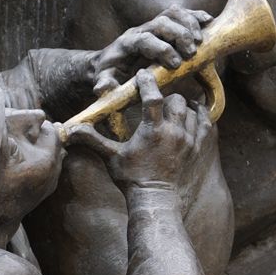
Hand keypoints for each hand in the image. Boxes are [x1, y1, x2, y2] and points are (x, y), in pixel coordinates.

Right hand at [66, 71, 211, 187]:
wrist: (155, 199)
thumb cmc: (131, 179)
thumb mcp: (111, 157)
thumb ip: (93, 139)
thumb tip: (70, 130)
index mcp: (153, 130)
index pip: (153, 97)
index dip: (147, 82)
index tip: (143, 75)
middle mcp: (173, 132)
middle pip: (177, 100)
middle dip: (167, 97)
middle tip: (158, 102)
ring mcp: (188, 140)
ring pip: (192, 110)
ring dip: (183, 108)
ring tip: (172, 110)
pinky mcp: (197, 148)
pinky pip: (205, 124)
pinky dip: (199, 117)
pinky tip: (191, 116)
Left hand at [91, 6, 211, 95]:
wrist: (108, 63)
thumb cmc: (109, 75)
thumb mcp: (104, 82)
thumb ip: (105, 86)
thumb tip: (102, 88)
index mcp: (127, 44)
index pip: (145, 39)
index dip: (161, 49)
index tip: (175, 64)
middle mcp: (140, 30)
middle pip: (161, 22)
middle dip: (178, 35)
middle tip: (191, 52)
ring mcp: (152, 25)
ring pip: (172, 13)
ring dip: (189, 23)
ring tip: (201, 41)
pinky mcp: (163, 26)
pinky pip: (180, 14)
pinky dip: (195, 16)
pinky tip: (208, 21)